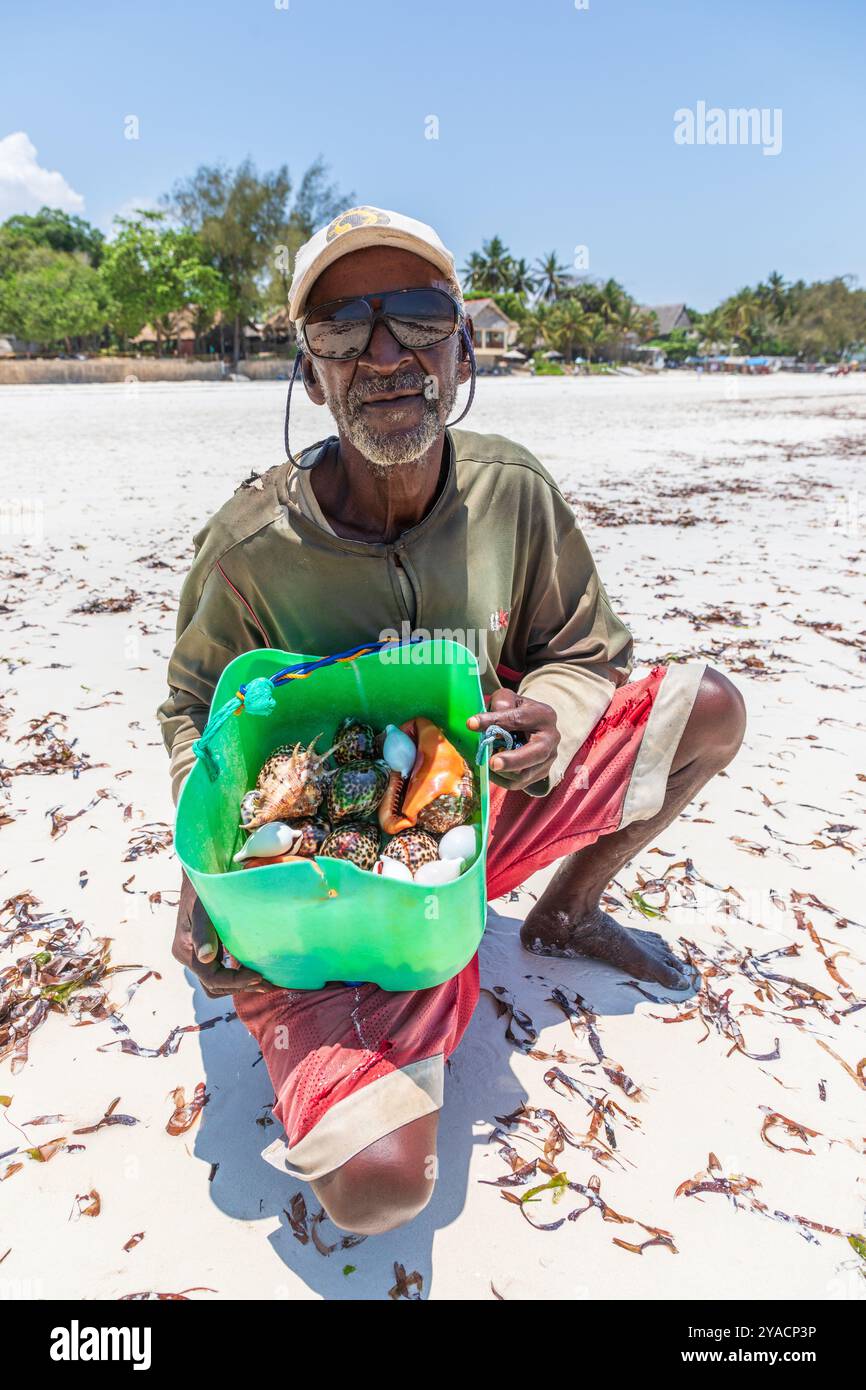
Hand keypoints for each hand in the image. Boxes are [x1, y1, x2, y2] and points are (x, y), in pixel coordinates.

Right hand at [172, 872, 272, 996]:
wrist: (200, 874)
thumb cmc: (203, 889)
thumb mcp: (202, 908)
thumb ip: (204, 933)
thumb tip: (206, 957)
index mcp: (185, 949)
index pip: (211, 978)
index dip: (236, 981)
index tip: (259, 976)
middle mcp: (188, 956)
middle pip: (214, 986)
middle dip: (240, 986)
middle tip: (267, 982)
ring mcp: (195, 955)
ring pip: (217, 983)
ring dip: (240, 984)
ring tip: (265, 981)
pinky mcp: (205, 951)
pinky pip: (219, 972)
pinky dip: (236, 975)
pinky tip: (255, 970)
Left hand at [467, 688, 559, 791]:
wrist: (533, 727)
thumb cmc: (517, 710)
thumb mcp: (509, 699)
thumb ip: (500, 704)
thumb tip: (486, 722)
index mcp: (544, 715)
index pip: (518, 719)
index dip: (494, 721)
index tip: (471, 724)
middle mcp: (551, 738)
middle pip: (536, 753)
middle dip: (513, 760)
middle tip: (491, 763)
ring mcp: (549, 758)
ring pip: (525, 773)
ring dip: (502, 771)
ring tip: (485, 762)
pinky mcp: (541, 773)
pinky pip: (518, 783)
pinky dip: (501, 779)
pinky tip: (490, 770)